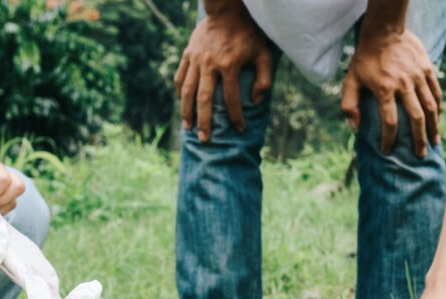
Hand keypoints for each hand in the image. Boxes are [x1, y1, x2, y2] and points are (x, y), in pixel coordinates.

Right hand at [174, 2, 272, 141]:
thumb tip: (256, 101)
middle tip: (205, 139)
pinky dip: (181, 92)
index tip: (239, 130)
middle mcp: (210, 64)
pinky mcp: (188, 54)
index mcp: (229, 65)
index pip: (231, 99)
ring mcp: (196, 59)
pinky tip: (182, 104)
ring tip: (188, 127)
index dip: (236, 116)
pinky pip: (181, 77)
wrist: (226, 10)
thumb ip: (264, 79)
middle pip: (204, 99)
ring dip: (187, 111)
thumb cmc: (248, 33)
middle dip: (204, 122)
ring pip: (188, 91)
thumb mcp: (263, 53)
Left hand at [342, 29, 441, 156]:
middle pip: (416, 117)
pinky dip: (438, 108)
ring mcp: (418, 76)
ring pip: (430, 107)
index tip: (387, 151)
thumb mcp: (350, 80)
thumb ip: (349, 105)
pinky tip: (438, 121)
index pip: (389, 121)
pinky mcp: (427, 69)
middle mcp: (404, 84)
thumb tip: (354, 128)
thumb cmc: (365, 59)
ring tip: (434, 143)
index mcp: (384, 89)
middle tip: (420, 155)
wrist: (384, 31)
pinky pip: (436, 92)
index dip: (389, 139)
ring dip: (433, 127)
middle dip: (418, 139)